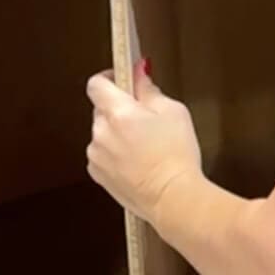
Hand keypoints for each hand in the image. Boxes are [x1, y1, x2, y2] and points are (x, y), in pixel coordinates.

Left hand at [87, 60, 201, 225]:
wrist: (175, 200)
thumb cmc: (177, 159)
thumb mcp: (174, 113)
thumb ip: (149, 90)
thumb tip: (139, 74)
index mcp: (117, 112)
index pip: (97, 84)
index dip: (109, 79)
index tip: (122, 81)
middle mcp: (101, 132)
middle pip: (101, 110)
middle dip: (120, 111)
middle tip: (146, 121)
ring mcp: (97, 156)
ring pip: (103, 135)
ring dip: (118, 136)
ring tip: (145, 149)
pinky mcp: (99, 176)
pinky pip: (103, 157)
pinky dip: (116, 157)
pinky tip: (138, 165)